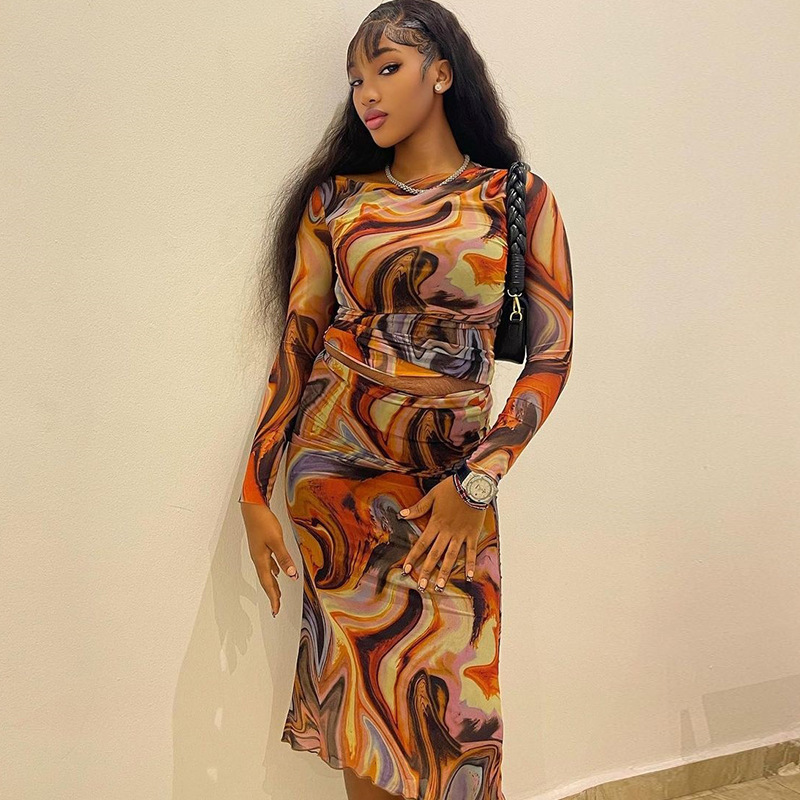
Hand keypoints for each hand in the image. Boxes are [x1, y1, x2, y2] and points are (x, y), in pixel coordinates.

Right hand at [240, 501, 299, 616]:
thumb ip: (284, 558)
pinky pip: (268, 563)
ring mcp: (259, 552)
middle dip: (272, 594)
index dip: (273, 597)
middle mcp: (258, 558)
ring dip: (272, 584)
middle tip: (276, 607)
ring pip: (267, 573)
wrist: (253, 507)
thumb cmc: (263, 522)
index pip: (268, 583)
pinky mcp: (262, 545)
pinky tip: (277, 571)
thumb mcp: (276, 541)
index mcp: (261, 560)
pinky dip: (273, 570)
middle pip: (266, 581)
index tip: (276, 610)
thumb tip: (291, 576)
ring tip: (277, 594)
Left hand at [398, 475, 487, 591]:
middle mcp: (447, 532)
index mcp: (436, 523)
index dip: (413, 557)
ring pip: (451, 556)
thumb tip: (401, 514)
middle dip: (427, 571)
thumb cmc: (451, 488)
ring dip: (444, 572)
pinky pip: (470, 551)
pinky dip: (470, 564)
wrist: (473, 485)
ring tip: (440, 587)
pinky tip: (468, 577)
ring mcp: (460, 535)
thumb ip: (418, 508)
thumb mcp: (432, 496)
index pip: (422, 544)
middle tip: (422, 586)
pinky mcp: (472, 534)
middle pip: (435, 555)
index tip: (406, 570)